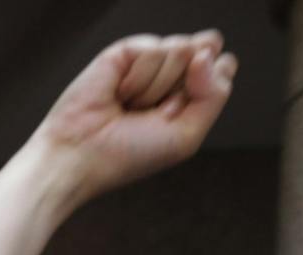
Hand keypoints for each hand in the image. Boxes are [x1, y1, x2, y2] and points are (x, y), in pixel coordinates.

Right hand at [31, 32, 234, 202]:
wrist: (79, 157)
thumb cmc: (126, 155)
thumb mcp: (188, 134)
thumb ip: (215, 92)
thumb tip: (206, 52)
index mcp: (189, 92)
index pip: (223, 66)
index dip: (207, 89)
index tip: (174, 118)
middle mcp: (171, 72)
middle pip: (208, 50)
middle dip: (184, 86)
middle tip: (153, 112)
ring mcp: (148, 60)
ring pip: (183, 48)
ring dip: (156, 87)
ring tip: (130, 106)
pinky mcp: (125, 51)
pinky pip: (154, 49)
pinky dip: (137, 78)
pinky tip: (118, 93)